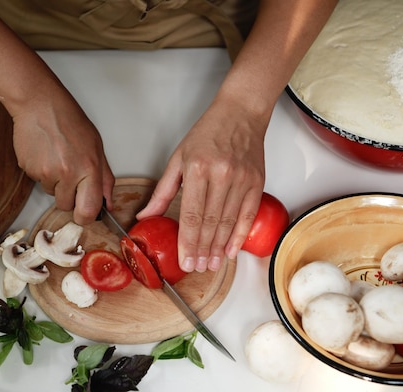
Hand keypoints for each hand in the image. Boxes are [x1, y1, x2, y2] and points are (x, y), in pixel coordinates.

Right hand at [10, 90, 114, 224]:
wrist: (40, 105)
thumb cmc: (70, 122)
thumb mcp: (97, 148)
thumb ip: (105, 179)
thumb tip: (107, 204)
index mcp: (89, 168)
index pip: (88, 210)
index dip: (86, 217)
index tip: (85, 213)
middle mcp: (67, 174)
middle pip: (66, 207)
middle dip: (69, 199)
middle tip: (70, 177)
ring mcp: (46, 173)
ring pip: (52, 194)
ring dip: (55, 183)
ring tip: (57, 159)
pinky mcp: (29, 170)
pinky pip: (38, 182)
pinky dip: (42, 173)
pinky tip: (46, 154)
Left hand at [137, 95, 265, 272]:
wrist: (241, 113)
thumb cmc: (208, 133)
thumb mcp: (178, 158)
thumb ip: (163, 191)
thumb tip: (146, 216)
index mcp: (197, 169)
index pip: (192, 215)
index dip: (188, 242)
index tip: (185, 260)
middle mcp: (221, 175)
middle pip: (210, 223)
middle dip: (203, 250)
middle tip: (198, 268)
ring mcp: (241, 179)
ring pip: (229, 222)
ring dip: (220, 247)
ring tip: (212, 264)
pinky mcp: (256, 182)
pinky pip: (248, 215)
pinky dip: (239, 235)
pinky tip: (232, 250)